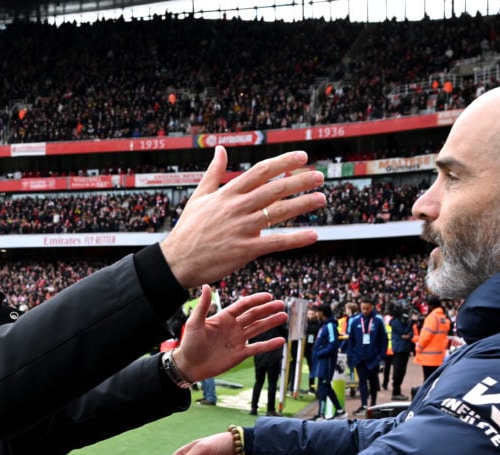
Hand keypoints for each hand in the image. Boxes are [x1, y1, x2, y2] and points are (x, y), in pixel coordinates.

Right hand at [160, 146, 324, 287]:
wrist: (178, 261)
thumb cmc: (188, 229)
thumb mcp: (199, 196)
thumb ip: (213, 172)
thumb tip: (219, 149)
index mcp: (228, 193)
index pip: (260, 172)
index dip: (283, 162)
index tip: (302, 157)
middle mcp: (237, 207)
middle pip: (274, 189)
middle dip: (299, 181)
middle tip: (319, 176)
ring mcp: (242, 228)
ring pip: (278, 212)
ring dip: (302, 204)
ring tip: (321, 198)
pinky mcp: (245, 250)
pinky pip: (275, 242)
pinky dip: (295, 239)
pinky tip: (313, 235)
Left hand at [173, 285, 286, 382]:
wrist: (189, 366)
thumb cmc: (189, 343)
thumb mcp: (194, 323)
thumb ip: (203, 305)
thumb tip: (206, 286)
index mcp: (224, 317)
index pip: (243, 305)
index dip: (255, 300)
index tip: (268, 296)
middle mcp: (233, 327)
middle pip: (253, 315)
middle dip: (267, 309)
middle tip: (281, 304)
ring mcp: (238, 340)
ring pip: (258, 329)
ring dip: (270, 323)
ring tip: (283, 316)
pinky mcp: (240, 354)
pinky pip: (257, 348)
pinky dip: (269, 345)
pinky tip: (280, 341)